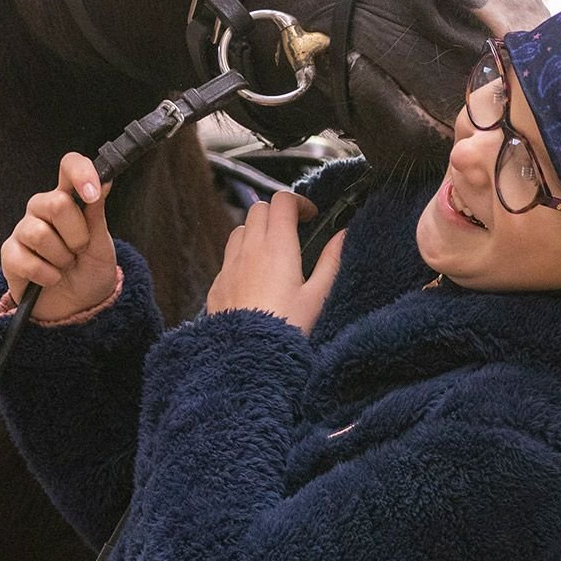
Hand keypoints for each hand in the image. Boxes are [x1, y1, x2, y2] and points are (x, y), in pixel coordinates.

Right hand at [0, 155, 121, 325]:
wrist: (78, 308)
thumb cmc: (90, 271)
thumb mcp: (102, 246)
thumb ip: (97, 215)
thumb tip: (104, 181)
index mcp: (68, 199)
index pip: (69, 166)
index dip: (81, 172)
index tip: (93, 195)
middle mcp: (42, 209)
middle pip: (55, 203)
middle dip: (76, 235)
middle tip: (79, 251)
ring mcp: (23, 231)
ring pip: (40, 233)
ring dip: (61, 258)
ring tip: (65, 266)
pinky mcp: (10, 255)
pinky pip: (25, 260)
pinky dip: (46, 275)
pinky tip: (51, 279)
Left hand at [206, 190, 345, 335]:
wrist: (248, 359)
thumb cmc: (285, 329)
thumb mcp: (317, 297)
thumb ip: (330, 261)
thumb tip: (342, 236)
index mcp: (277, 247)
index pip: (282, 201)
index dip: (299, 202)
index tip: (310, 216)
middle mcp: (249, 250)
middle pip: (259, 208)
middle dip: (277, 213)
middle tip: (294, 231)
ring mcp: (229, 266)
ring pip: (240, 230)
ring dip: (257, 231)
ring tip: (273, 252)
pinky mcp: (217, 284)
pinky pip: (228, 257)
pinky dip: (242, 256)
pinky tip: (255, 278)